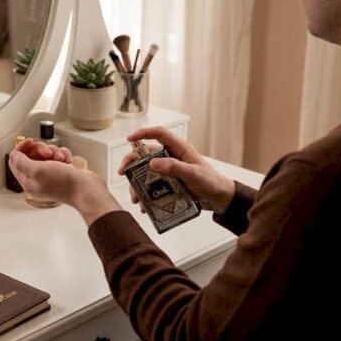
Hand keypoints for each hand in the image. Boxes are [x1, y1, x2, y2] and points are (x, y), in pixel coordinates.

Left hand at [9, 139, 120, 224]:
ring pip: (46, 154)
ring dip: (54, 151)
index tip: (30, 141)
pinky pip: (59, 156)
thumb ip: (22, 162)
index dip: (21, 148)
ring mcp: (51, 174)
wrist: (86, 190)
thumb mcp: (37, 170)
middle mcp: (38, 178)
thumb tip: (13, 155)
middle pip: (31, 155)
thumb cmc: (64, 183)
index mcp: (28, 180)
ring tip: (61, 158)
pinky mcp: (62, 171)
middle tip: (48, 153)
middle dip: (40, 149)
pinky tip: (68, 160)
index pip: (15, 161)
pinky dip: (63, 155)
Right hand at [117, 127, 235, 214]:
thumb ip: (174, 167)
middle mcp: (171, 157)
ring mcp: (169, 171)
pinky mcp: (168, 183)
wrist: (218, 199)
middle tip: (122, 173)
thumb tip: (152, 163)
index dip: (143, 133)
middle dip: (132, 163)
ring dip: (137, 185)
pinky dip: (146, 196)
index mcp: (179, 148)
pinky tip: (144, 206)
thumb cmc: (210, 182)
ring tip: (135, 199)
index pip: (159, 133)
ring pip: (146, 173)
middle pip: (146, 155)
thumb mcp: (193, 174)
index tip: (129, 139)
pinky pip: (152, 187)